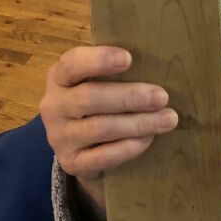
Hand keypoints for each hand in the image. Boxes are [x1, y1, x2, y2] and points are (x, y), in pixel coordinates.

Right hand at [40, 46, 178, 220]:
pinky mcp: (71, 163)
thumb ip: (116, 70)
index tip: (129, 58)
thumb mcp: (97, 80)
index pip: (72, 64)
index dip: (99, 60)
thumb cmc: (98, 100)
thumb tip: (158, 57)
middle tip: (162, 97)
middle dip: (129, 97)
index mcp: (59, 77)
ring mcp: (60, 137)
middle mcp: (54, 106)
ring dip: (137, 123)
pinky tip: (148, 139)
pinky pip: (102, 157)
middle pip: (89, 98)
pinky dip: (128, 147)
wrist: (79, 146)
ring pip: (100, 128)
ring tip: (167, 119)